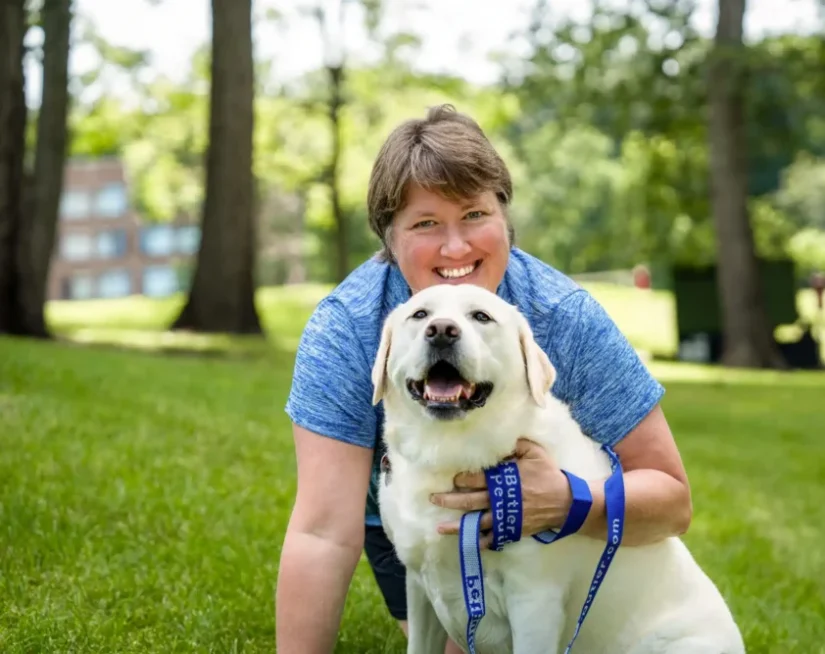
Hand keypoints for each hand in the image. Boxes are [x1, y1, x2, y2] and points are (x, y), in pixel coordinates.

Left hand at [429, 438, 573, 547]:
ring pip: (476, 522)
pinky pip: (493, 539)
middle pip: (470, 500)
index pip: (476, 479)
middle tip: (433, 499)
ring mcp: (505, 518)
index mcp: (504, 480)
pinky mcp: (512, 530)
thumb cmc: (549, 475)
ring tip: (439, 528)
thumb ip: (516, 445)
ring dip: (457, 526)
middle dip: (450, 500)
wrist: (566, 502)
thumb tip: (500, 439)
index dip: (463, 479)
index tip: (453, 479)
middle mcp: (500, 500)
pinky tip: (467, 544)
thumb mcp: (535, 453)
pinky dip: (480, 542)